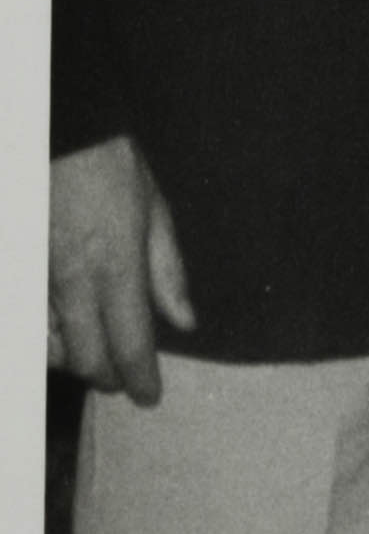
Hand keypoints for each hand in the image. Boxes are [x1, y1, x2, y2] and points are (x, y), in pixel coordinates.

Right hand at [49, 136, 187, 402]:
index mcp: (115, 266)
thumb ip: (168, 272)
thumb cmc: (111, 169)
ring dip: (76, 360)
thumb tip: (185, 321)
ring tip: (98, 354)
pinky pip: (30, 326)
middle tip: (126, 378)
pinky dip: (49, 338)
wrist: (57, 137)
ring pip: (51, 348)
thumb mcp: (155, 212)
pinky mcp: (18, 277)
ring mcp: (36, 282)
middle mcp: (71, 282)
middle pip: (86, 358)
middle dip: (108, 377)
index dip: (140, 378)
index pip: (130, 343)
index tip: (150, 396)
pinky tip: (65, 332)